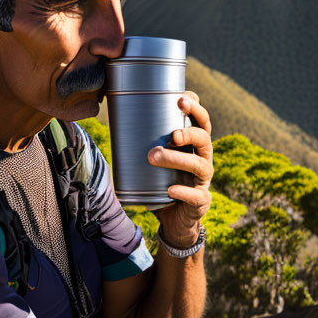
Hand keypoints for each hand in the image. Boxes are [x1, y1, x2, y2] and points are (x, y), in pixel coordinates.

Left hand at [147, 91, 212, 248]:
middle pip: (205, 138)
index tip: (181, 98)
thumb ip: (139, 143)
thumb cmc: (160, 182)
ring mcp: (203, 180)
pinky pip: (196, 195)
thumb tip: (113, 121)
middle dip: (189, 132)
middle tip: (172, 134)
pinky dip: (183, 191)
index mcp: (193, 144)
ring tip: (155, 156)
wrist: (172, 220)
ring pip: (199, 165)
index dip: (195, 108)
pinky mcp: (201, 201)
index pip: (200, 120)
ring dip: (178, 159)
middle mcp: (202, 158)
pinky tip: (170, 189)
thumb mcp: (152, 160)